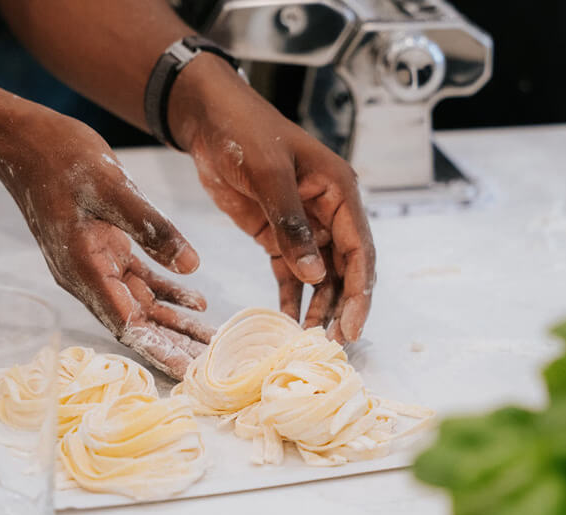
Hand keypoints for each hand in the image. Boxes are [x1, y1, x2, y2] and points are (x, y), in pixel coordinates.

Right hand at [0, 110, 213, 378]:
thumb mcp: (112, 187)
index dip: (158, 349)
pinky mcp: (103, 250)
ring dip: (175, 325)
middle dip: (173, 346)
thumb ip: (153, 228)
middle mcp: (88, 277)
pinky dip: (168, 293)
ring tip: (210, 344)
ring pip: (142, 306)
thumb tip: (192, 265)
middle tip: (210, 368)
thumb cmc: (60, 158)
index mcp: (85, 269)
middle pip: (137, 324)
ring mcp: (95, 265)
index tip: (187, 371)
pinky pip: (139, 281)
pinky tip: (197, 303)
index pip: (127, 324)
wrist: (23, 140)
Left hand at [168, 55, 375, 344]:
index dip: (359, 290)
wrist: (206, 118)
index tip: (352, 325)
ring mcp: (303, 226)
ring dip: (317, 307)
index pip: (359, 248)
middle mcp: (328, 211)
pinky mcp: (277, 235)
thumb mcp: (268, 174)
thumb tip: (314, 275)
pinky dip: (291, 298)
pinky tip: (288, 323)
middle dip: (342, 307)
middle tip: (335, 346)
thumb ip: (290, 224)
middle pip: (344, 268)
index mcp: (339, 190)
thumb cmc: (243, 131)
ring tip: (310, 342)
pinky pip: (290, 273)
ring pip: (320, 276)